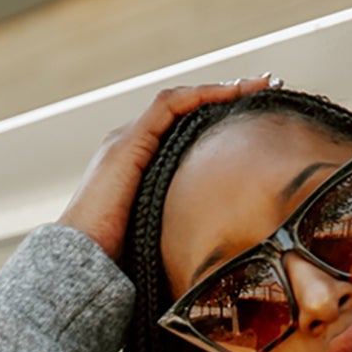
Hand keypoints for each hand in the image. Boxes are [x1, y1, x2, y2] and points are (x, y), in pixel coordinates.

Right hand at [58, 77, 280, 263]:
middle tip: (267, 87)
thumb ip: (188, 234)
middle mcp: (134, 147)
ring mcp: (128, 142)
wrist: (84, 266)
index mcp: (142, 169)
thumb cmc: (122, 268)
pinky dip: (200, 97)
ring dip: (221, 90)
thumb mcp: (167, 245)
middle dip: (227, 97)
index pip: (185, 132)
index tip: (257, 116)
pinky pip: (169, 107)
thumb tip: (226, 258)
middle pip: (186, 112)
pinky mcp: (129, 144)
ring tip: (259, 84)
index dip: (220, 120)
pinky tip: (230, 93)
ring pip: (181, 102)